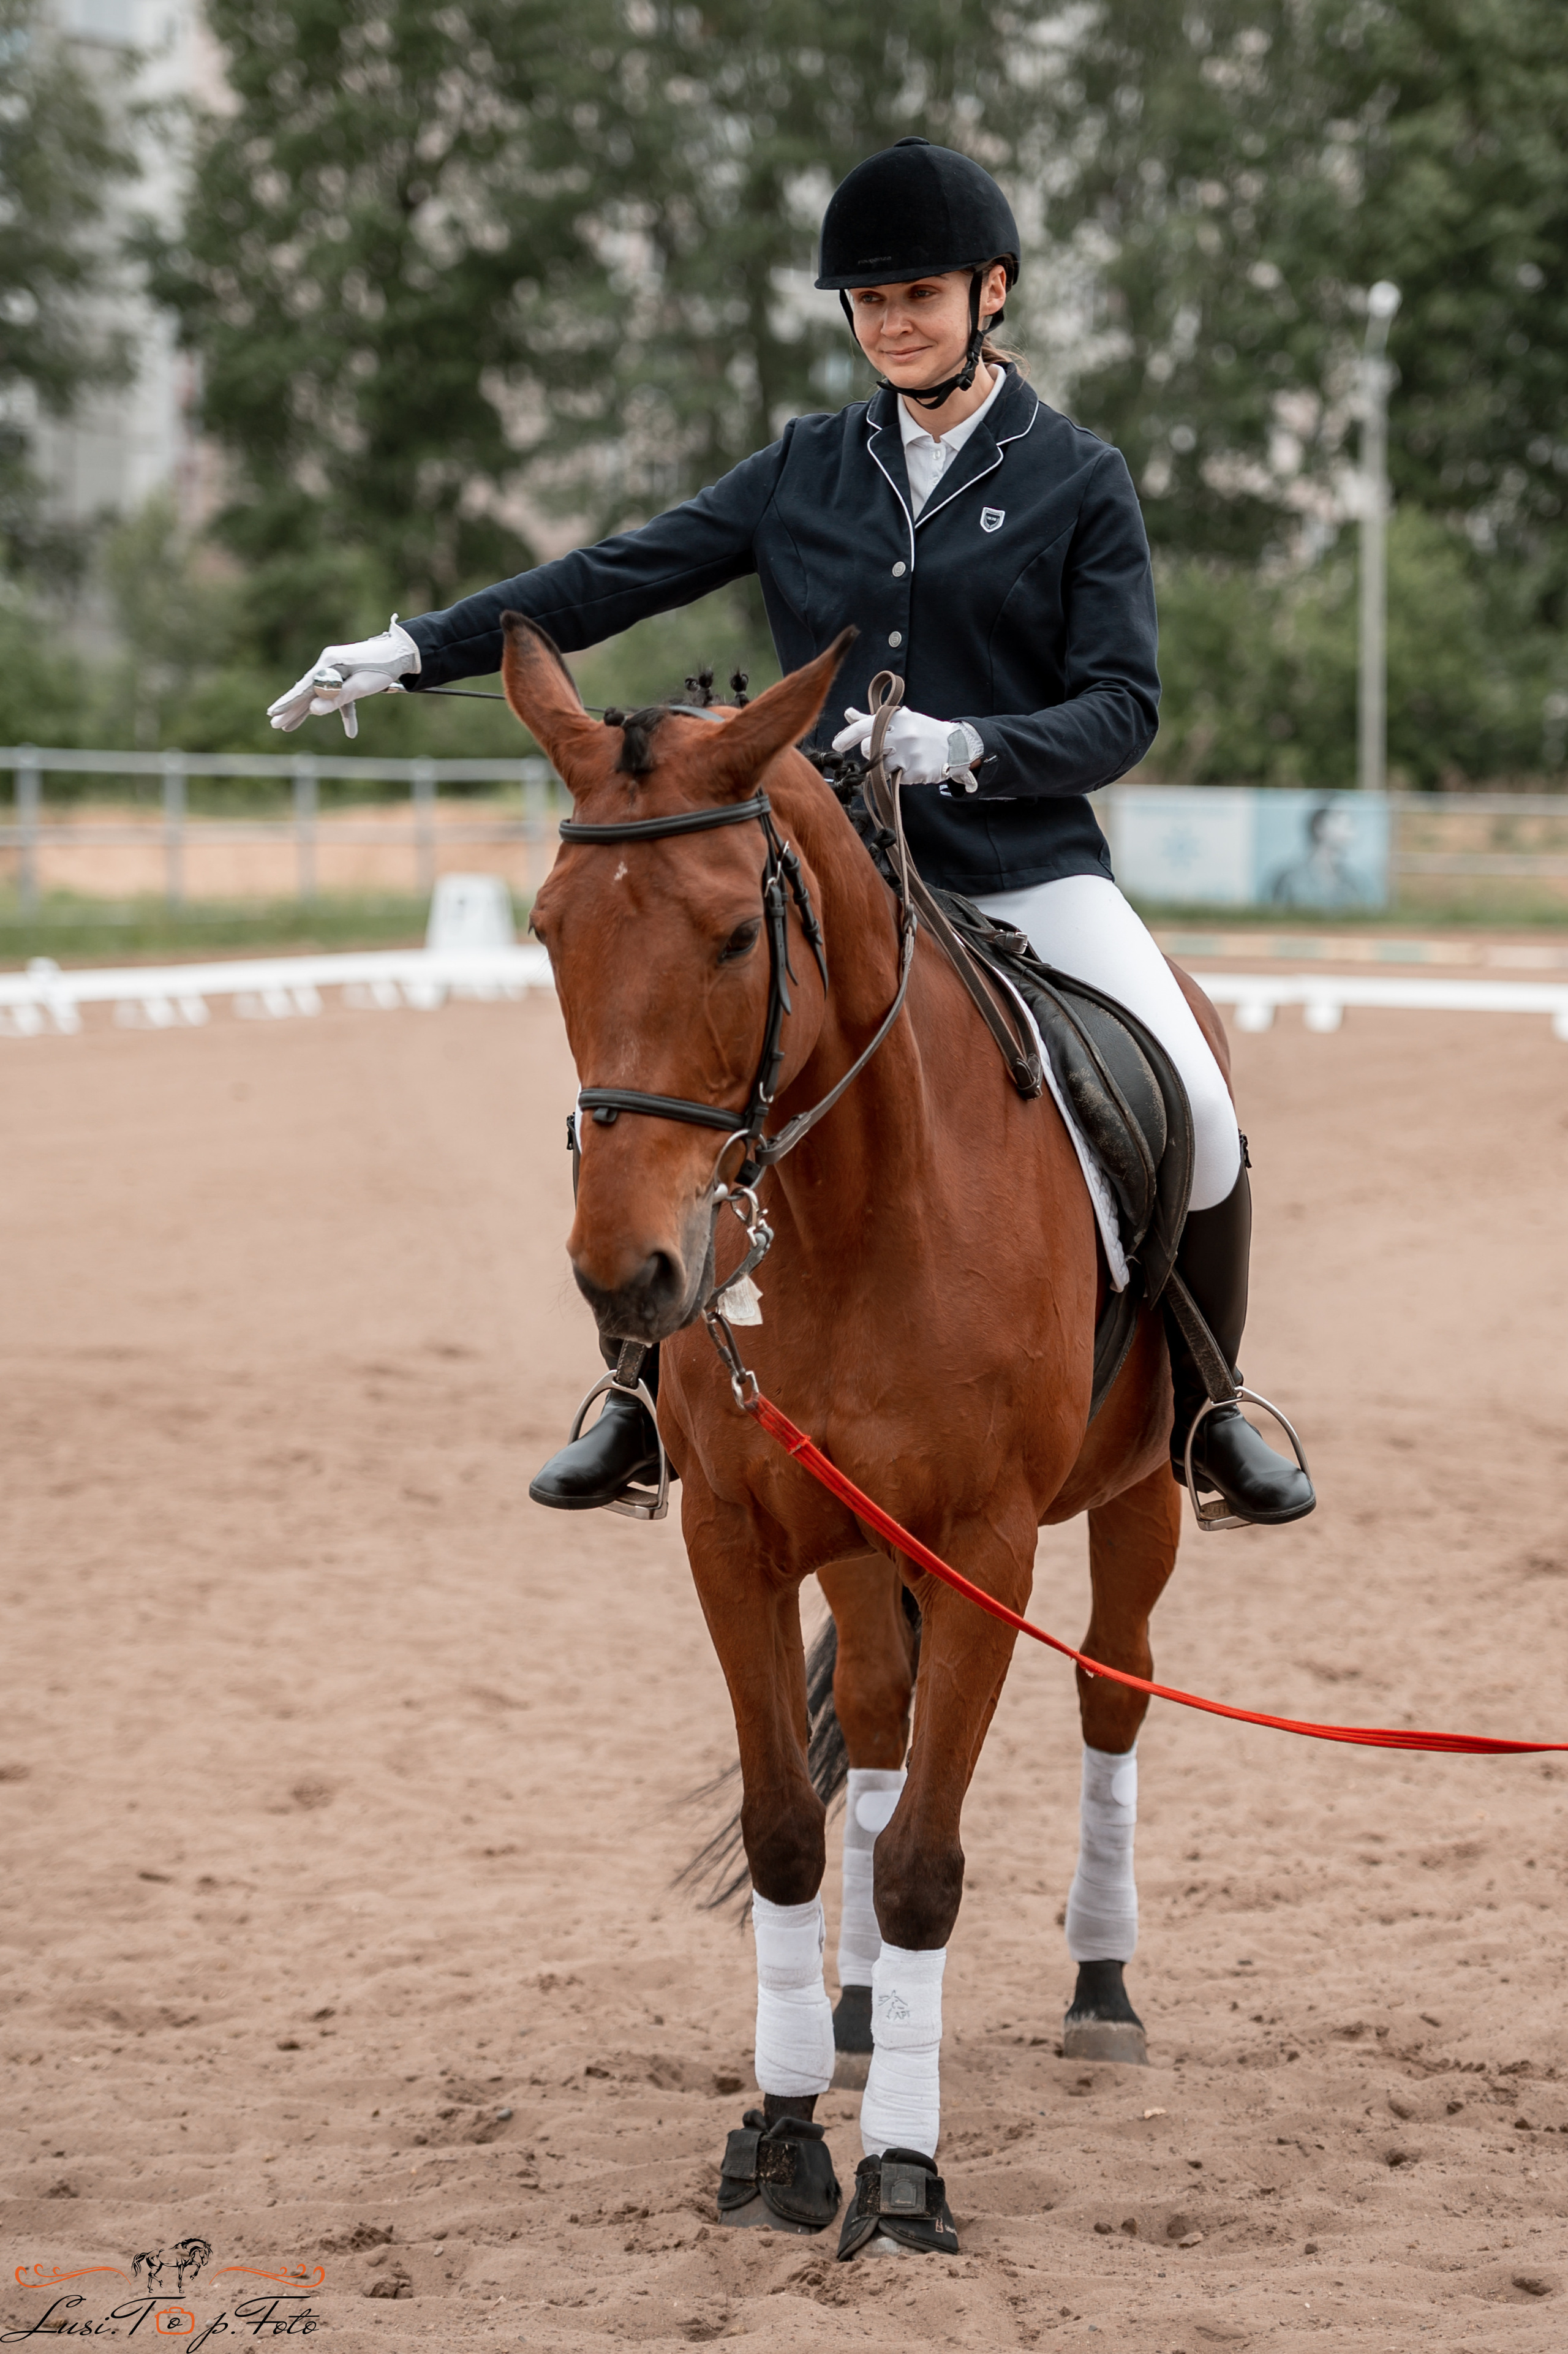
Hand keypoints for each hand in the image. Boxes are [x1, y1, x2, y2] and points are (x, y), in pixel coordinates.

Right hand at [267, 617, 421, 739]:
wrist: (400, 652)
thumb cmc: (381, 669)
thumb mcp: (360, 687)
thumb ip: (336, 699)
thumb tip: (313, 711)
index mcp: (329, 664)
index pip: (304, 687)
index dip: (289, 702)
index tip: (273, 713)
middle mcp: (328, 664)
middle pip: (307, 692)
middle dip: (292, 710)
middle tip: (274, 725)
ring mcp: (336, 669)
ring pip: (319, 695)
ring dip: (308, 712)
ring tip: (289, 728)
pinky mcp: (345, 675)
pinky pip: (339, 696)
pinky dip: (344, 712)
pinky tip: (351, 732)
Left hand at [830, 704, 981, 788]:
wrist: (956, 744)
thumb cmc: (922, 730)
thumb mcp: (901, 719)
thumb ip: (872, 719)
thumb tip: (848, 714)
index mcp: (898, 718)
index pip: (865, 726)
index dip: (847, 736)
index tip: (836, 745)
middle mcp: (903, 733)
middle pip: (869, 749)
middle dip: (871, 753)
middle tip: (884, 751)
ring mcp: (911, 753)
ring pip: (882, 767)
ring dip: (888, 765)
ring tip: (904, 757)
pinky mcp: (917, 771)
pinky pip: (897, 778)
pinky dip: (902, 774)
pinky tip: (914, 765)